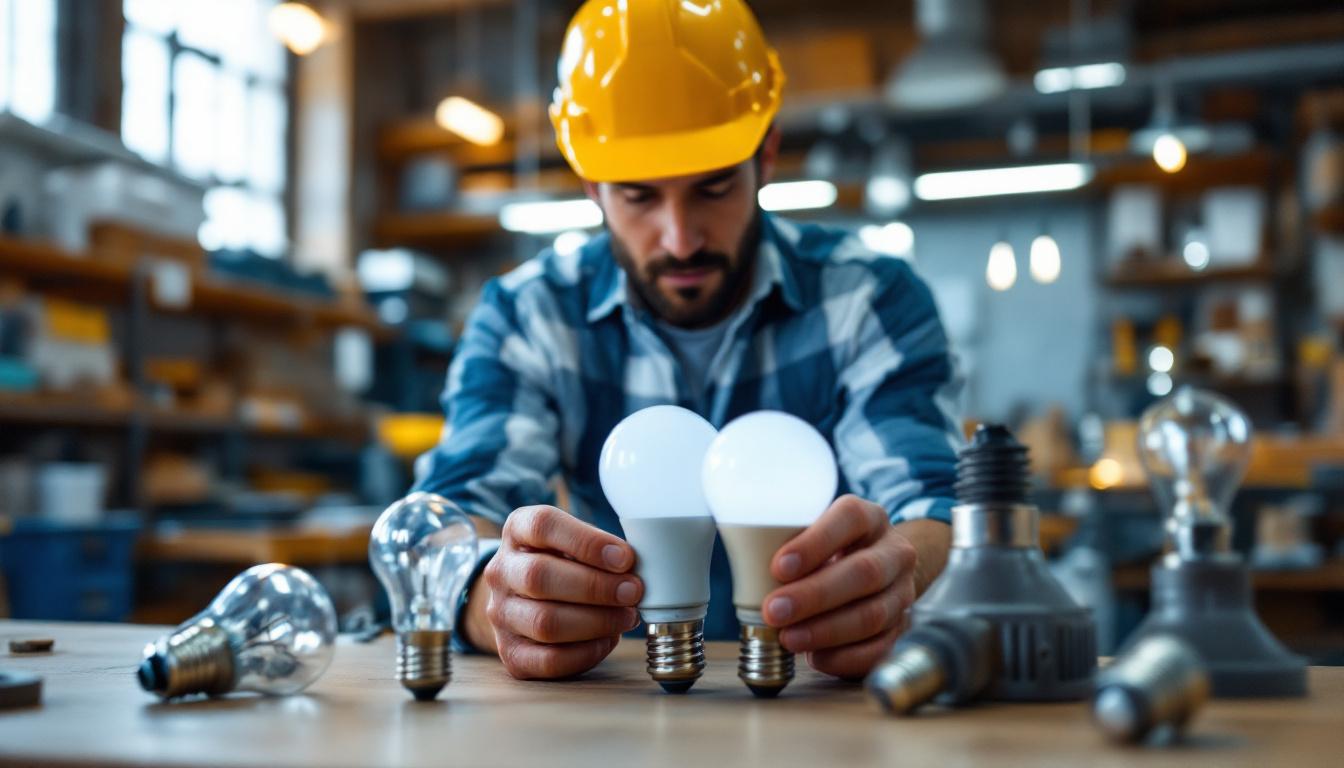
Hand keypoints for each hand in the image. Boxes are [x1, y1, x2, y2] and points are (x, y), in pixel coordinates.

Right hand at [470, 505, 642, 678]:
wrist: (527, 599)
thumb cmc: (565, 563)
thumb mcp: (577, 541)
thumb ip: (601, 549)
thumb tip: (634, 570)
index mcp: (518, 530)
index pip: (542, 525)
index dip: (587, 542)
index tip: (624, 557)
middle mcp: (501, 570)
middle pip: (539, 576)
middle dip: (595, 587)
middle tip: (633, 591)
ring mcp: (501, 614)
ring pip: (544, 622)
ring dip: (596, 621)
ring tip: (627, 616)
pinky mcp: (511, 653)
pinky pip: (549, 660)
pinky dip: (586, 652)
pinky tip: (608, 639)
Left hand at [760, 495, 916, 679]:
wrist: (882, 567)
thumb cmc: (832, 548)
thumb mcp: (815, 531)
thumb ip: (787, 540)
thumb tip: (742, 559)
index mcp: (869, 518)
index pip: (850, 518)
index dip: (816, 543)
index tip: (779, 567)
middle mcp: (894, 552)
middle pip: (865, 572)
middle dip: (816, 596)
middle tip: (774, 611)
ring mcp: (903, 591)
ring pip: (874, 614)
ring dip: (827, 631)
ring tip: (788, 639)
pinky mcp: (903, 627)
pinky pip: (881, 648)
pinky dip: (847, 658)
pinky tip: (817, 658)